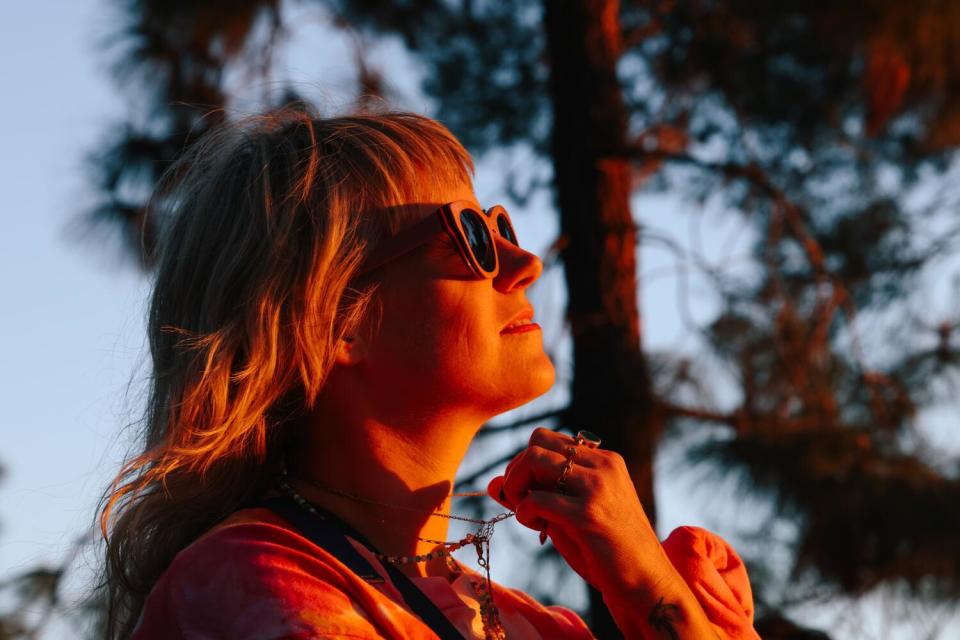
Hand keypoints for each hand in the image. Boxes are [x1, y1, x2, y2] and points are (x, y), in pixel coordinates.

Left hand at [486, 427, 677, 598]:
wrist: (648, 585)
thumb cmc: (608, 552)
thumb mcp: (570, 516)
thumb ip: (537, 495)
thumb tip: (492, 484)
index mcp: (605, 460)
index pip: (547, 440)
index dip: (526, 464)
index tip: (526, 492)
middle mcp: (603, 465)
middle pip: (537, 442)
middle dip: (517, 470)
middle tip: (520, 501)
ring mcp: (597, 488)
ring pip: (534, 459)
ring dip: (517, 485)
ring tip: (529, 513)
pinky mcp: (589, 515)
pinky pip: (536, 499)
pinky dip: (524, 512)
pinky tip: (538, 528)